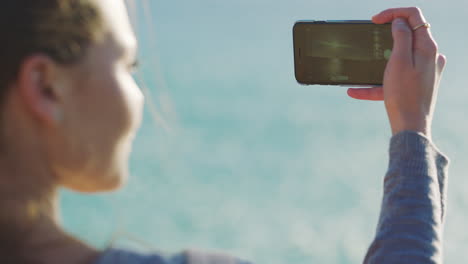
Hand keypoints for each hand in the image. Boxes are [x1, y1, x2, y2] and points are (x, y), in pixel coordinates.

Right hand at [347, 7, 446, 139]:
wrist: (410, 126)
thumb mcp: (398, 61)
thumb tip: (400, 21)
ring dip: (378, 62)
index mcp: (427, 47)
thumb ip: (401, 36)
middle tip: (369, 39)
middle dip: (385, 36)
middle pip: (407, 35)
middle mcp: (429, 56)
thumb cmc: (404, 95)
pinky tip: (355, 91)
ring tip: (361, 69)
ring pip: (398, 57)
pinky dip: (377, 83)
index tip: (374, 20)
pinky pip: (394, 78)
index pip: (413, 16)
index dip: (393, 13)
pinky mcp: (416, 84)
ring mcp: (424, 70)